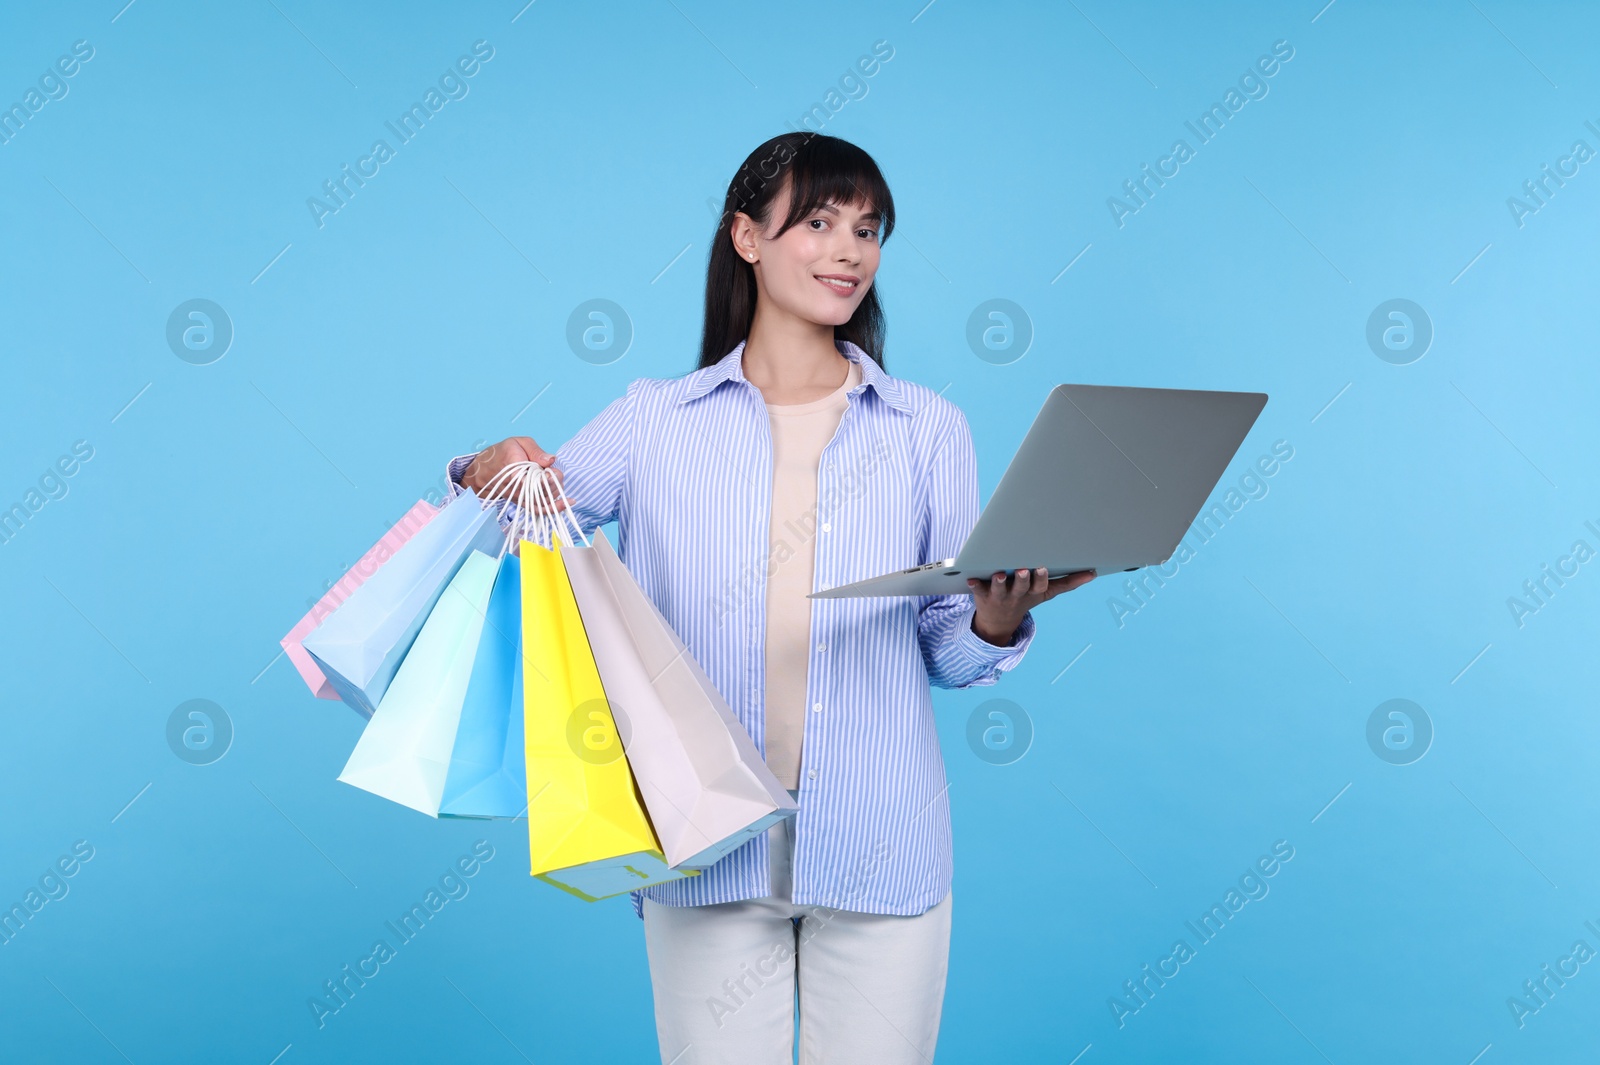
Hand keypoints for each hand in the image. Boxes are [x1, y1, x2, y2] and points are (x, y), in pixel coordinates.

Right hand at [461, 436, 566, 509]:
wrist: (487, 469)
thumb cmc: (504, 452)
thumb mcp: (518, 443)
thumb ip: (535, 450)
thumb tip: (551, 460)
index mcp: (514, 470)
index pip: (531, 480)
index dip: (545, 479)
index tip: (551, 471)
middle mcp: (517, 487)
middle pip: (541, 491)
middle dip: (554, 481)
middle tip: (555, 471)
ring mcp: (521, 497)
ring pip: (543, 501)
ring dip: (556, 491)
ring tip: (558, 478)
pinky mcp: (524, 502)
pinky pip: (540, 510)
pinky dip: (555, 508)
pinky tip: (569, 502)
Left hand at [967, 567, 1096, 645]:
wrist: (998, 622)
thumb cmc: (1025, 598)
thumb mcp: (1046, 593)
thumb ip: (1068, 583)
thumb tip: (1093, 573)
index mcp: (1033, 593)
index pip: (1039, 586)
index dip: (1040, 578)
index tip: (1041, 567)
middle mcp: (1017, 595)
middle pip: (1021, 587)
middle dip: (1023, 579)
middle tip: (1024, 569)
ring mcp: (999, 596)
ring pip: (999, 589)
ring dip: (999, 582)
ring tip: (999, 574)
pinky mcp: (982, 595)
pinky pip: (976, 590)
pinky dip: (973, 585)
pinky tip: (970, 579)